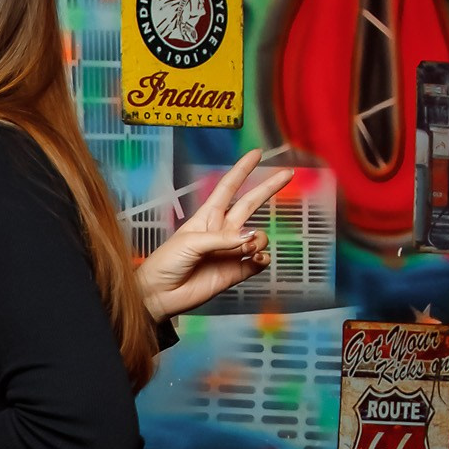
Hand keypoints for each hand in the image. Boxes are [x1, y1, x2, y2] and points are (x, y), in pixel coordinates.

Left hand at [139, 149, 294, 321]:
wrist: (160, 294)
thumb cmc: (167, 262)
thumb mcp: (191, 242)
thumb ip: (223, 239)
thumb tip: (252, 237)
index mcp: (207, 217)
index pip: (228, 188)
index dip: (242, 170)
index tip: (257, 154)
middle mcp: (222, 231)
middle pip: (250, 204)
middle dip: (268, 188)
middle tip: (288, 174)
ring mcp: (230, 251)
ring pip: (258, 236)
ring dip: (259, 238)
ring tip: (248, 248)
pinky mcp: (235, 271)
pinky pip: (257, 261)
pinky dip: (262, 258)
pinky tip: (257, 258)